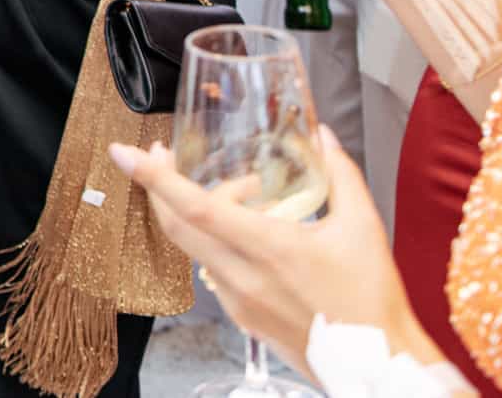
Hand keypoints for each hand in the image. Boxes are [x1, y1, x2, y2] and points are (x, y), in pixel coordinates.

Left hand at [110, 129, 435, 377]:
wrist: (377, 364)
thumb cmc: (372, 300)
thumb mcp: (363, 228)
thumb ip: (341, 174)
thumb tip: (325, 137)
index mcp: (269, 249)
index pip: (195, 207)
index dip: (153, 178)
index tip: (124, 153)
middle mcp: (243, 276)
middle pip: (176, 225)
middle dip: (159, 186)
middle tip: (164, 158)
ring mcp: (238, 300)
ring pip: (194, 246)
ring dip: (203, 213)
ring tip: (244, 196)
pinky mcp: (241, 318)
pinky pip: (213, 270)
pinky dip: (218, 243)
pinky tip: (248, 233)